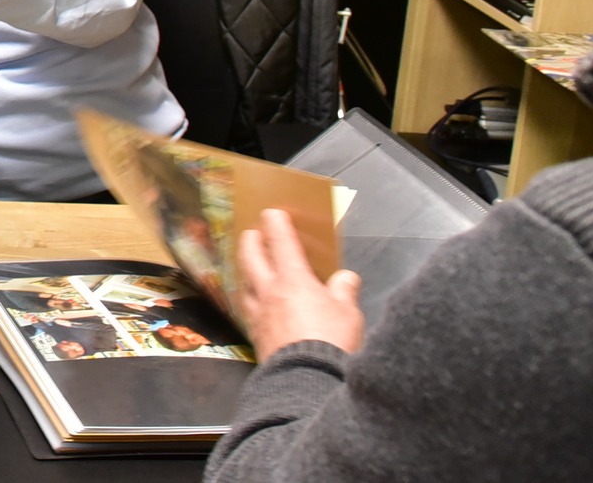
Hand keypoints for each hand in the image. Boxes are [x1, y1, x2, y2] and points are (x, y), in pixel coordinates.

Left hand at [236, 208, 363, 358]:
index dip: (276, 224)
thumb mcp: (349, 314)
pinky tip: (252, 302)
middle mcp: (268, 290)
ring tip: (249, 266)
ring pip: (243, 281)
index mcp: (293, 278)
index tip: (272, 213)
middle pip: (251, 256)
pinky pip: (247, 306)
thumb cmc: (331, 340)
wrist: (307, 379)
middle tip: (253, 233)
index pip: (281, 241)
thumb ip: (344, 291)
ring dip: (245, 269)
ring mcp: (257, 312)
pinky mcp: (254, 333)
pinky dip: (249, 297)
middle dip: (251, 241)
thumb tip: (345, 278)